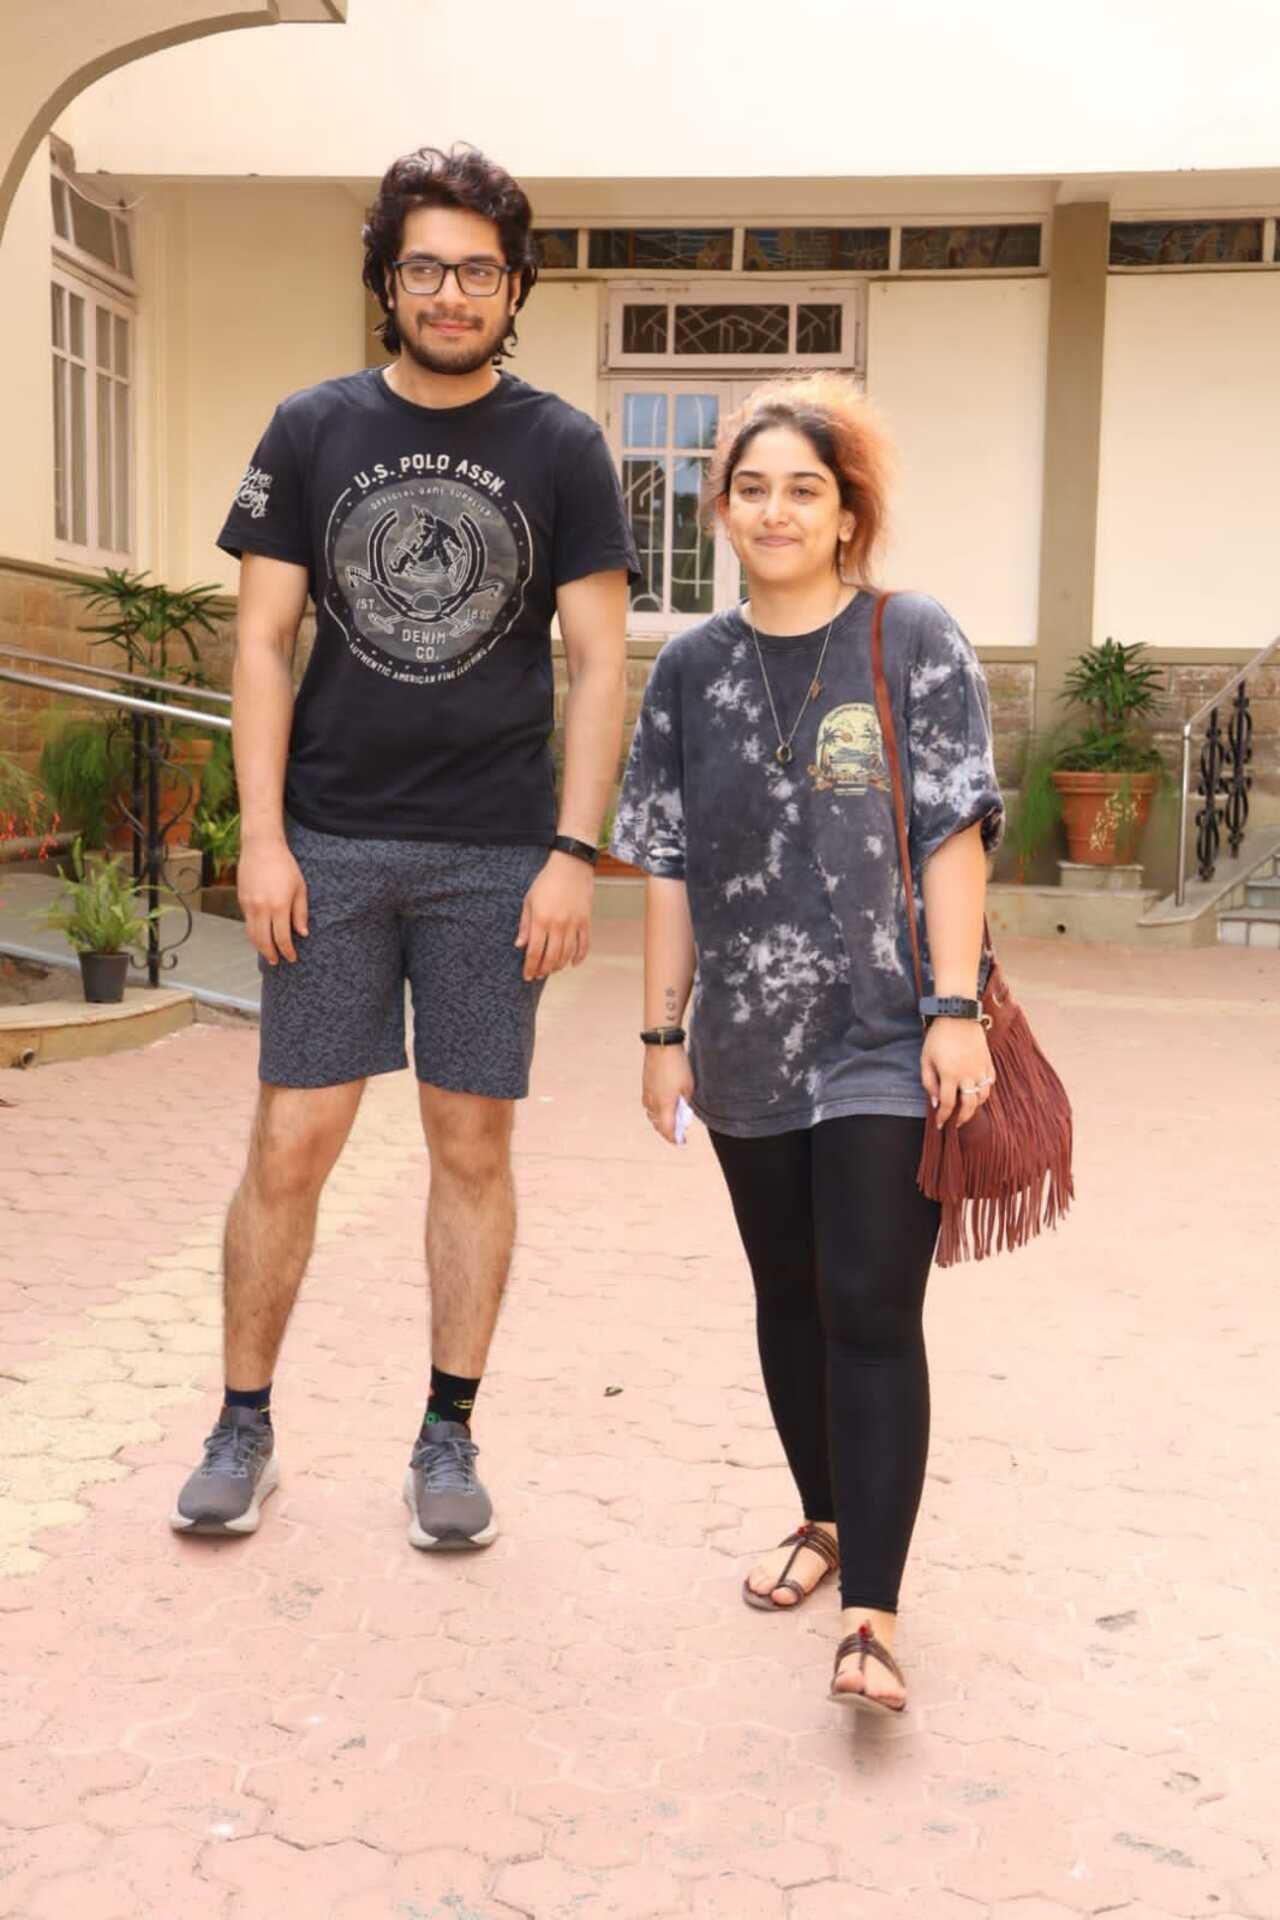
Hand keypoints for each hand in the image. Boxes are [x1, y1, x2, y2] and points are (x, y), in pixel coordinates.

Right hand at [238, 835, 308, 964]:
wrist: (261, 847)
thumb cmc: (284, 865)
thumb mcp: (300, 888)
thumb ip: (300, 912)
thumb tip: (302, 933)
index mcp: (278, 905)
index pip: (281, 938)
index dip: (287, 951)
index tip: (292, 958)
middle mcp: (261, 908)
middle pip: (263, 941)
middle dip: (271, 954)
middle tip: (278, 962)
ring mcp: (248, 904)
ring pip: (251, 934)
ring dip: (259, 947)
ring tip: (268, 954)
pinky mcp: (241, 900)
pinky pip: (247, 922)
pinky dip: (254, 933)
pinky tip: (261, 935)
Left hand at [515, 851, 593, 980]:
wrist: (571, 866)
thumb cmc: (546, 882)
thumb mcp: (529, 901)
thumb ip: (525, 925)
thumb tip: (520, 945)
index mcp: (541, 920)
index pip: (534, 952)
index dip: (530, 967)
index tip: (527, 976)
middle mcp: (558, 925)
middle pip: (551, 957)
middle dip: (543, 970)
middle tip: (538, 975)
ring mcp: (574, 924)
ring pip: (567, 954)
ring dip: (558, 966)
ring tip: (551, 970)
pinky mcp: (585, 921)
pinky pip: (584, 944)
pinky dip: (579, 957)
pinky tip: (573, 964)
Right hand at [643, 1044, 693, 1144]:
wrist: (661, 1046)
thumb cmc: (677, 1066)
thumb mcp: (688, 1087)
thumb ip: (685, 1102)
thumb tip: (682, 1109)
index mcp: (665, 1105)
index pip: (667, 1129)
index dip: (674, 1138)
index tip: (681, 1142)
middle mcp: (653, 1103)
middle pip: (658, 1124)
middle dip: (667, 1131)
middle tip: (677, 1134)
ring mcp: (647, 1094)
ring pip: (652, 1115)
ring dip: (660, 1121)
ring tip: (670, 1121)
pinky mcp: (645, 1086)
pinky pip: (649, 1105)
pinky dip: (656, 1111)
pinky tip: (663, 1107)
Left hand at [921, 1018, 994, 1130]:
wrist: (958, 1015)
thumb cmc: (938, 1037)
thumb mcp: (926, 1059)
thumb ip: (929, 1083)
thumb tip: (935, 1102)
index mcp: (950, 1075)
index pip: (947, 1105)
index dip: (943, 1117)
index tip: (940, 1125)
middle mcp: (968, 1075)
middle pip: (969, 1106)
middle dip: (962, 1119)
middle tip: (956, 1124)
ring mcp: (980, 1069)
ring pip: (982, 1097)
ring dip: (974, 1106)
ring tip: (966, 1109)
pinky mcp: (988, 1062)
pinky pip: (989, 1083)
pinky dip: (984, 1091)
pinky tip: (976, 1092)